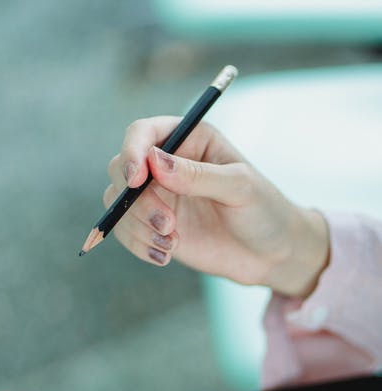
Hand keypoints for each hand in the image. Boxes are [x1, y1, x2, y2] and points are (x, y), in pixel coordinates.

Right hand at [104, 116, 328, 297]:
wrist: (272, 255)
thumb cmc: (265, 211)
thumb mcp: (240, 188)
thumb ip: (198, 175)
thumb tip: (154, 162)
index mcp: (190, 139)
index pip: (142, 133)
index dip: (132, 152)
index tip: (136, 181)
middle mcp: (167, 164)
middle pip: (121, 170)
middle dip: (138, 202)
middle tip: (168, 225)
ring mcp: (159, 197)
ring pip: (119, 205)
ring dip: (138, 228)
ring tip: (170, 245)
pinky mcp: (154, 227)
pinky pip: (125, 232)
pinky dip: (139, 246)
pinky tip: (165, 256)